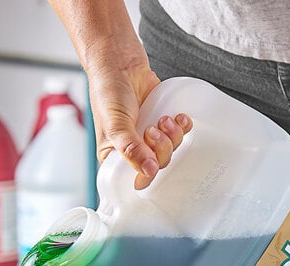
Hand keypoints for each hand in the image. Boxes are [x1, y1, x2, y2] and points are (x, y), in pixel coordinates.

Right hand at [87, 60, 191, 189]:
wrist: (120, 62)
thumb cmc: (108, 90)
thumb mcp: (115, 124)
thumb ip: (131, 149)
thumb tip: (148, 170)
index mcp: (115, 158)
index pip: (135, 180)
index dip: (147, 175)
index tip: (151, 162)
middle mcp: (133, 151)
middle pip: (157, 166)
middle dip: (161, 149)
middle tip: (153, 130)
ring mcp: (149, 139)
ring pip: (170, 151)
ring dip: (172, 136)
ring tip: (164, 119)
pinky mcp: (163, 125)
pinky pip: (180, 135)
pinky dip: (182, 127)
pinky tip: (177, 117)